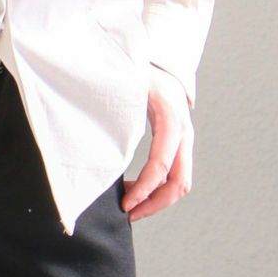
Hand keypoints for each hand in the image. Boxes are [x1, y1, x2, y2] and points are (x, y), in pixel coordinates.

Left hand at [121, 63, 192, 221]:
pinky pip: (175, 175)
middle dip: (154, 204)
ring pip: (180, 183)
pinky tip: (135, 189)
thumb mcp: (129, 83)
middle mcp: (183, 132)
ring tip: (130, 206)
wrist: (160, 62)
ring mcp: (185, 139)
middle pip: (179, 182)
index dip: (145, 188)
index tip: (126, 204)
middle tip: (129, 214)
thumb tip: (92, 125)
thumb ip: (117, 103)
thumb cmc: (140, 70)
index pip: (161, 164)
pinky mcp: (180, 145)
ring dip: (157, 200)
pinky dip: (158, 188)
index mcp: (170, 118)